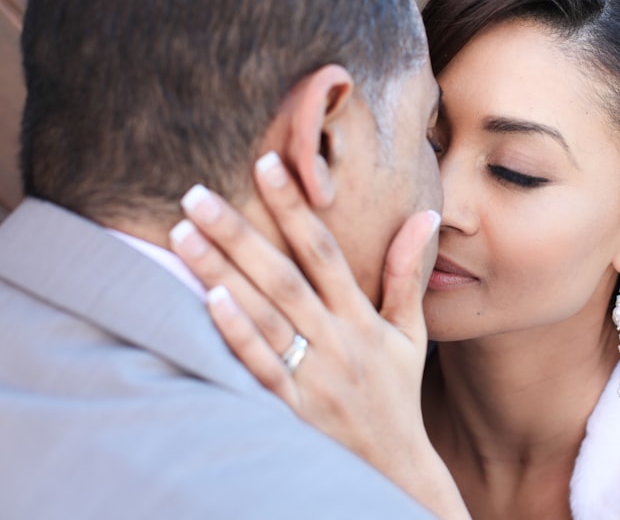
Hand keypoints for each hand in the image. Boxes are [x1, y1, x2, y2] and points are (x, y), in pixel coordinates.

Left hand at [169, 153, 467, 518]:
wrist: (393, 467)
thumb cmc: (397, 394)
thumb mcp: (411, 333)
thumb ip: (407, 274)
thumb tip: (425, 215)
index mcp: (360, 317)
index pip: (322, 251)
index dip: (295, 207)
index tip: (266, 165)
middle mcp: (335, 339)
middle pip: (281, 276)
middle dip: (237, 232)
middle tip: (195, 193)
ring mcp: (312, 374)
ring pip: (262, 315)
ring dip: (221, 272)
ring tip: (183, 234)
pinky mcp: (291, 408)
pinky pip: (260, 367)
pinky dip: (236, 334)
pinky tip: (208, 300)